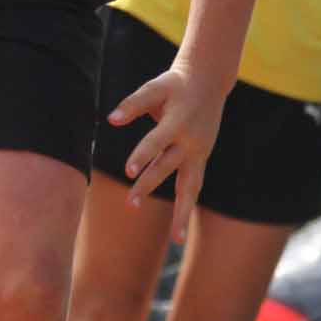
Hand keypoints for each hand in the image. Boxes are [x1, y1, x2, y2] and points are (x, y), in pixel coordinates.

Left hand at [108, 61, 223, 243]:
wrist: (209, 81)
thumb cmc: (175, 84)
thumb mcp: (155, 87)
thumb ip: (133, 103)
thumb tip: (111, 119)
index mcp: (177, 121)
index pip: (156, 142)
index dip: (142, 155)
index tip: (128, 172)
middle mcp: (191, 141)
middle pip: (169, 167)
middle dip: (150, 185)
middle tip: (131, 204)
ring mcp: (199, 153)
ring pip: (191, 187)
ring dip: (182, 212)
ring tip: (175, 239)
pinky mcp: (201, 159)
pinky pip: (195, 187)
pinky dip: (188, 207)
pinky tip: (178, 232)